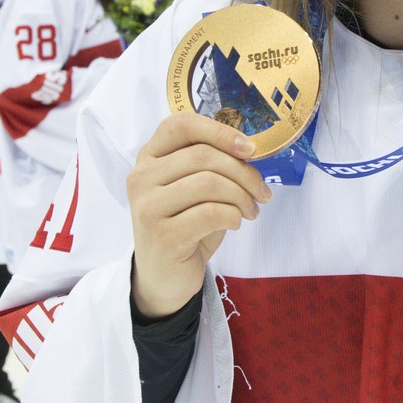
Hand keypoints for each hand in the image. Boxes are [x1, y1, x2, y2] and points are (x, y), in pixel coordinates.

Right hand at [129, 113, 271, 318]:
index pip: (180, 125)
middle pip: (203, 155)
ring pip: (209, 182)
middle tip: (261, 191)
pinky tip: (236, 222)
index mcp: (148, 157)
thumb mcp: (194, 189)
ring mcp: (147, 207)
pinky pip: (211, 213)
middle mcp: (141, 177)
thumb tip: (249, 149)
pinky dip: (233, 215)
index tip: (250, 148)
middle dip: (243, 171)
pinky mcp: (162, 236)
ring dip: (242, 196)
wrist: (163, 277)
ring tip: (251, 210)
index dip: (219, 131)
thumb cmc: (184, 226)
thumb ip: (211, 165)